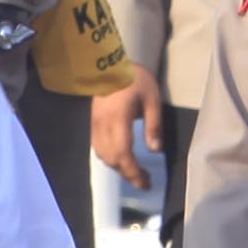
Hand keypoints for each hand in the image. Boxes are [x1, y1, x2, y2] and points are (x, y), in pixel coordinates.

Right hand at [90, 64, 163, 188]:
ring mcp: (95, 125)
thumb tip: (155, 150)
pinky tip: (121, 159)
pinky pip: (98, 148)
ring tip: (135, 173)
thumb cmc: (135, 79)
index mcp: (118, 119)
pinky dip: (110, 158)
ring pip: (103, 156)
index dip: (133, 172)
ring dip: (118, 167)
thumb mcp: (152, 98)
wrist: (109, 65)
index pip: (123, 154)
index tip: (146, 182)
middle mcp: (103, 126)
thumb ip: (153, 125)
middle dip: (128, 174)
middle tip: (144, 182)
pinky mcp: (92, 123)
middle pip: (112, 159)